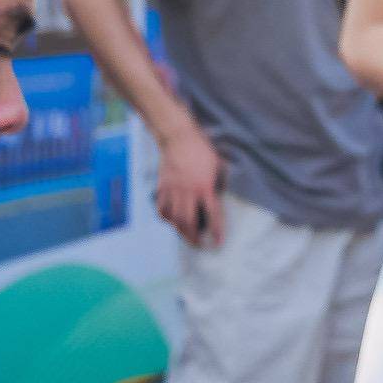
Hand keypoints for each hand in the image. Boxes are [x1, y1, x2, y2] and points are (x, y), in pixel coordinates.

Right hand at [151, 122, 228, 247]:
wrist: (178, 138)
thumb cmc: (201, 150)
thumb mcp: (217, 166)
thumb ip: (219, 184)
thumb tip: (220, 199)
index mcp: (204, 186)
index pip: (212, 214)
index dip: (216, 231)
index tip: (217, 243)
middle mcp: (188, 191)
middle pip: (188, 222)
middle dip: (194, 238)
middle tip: (199, 245)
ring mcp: (172, 190)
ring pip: (174, 218)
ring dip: (180, 231)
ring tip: (186, 236)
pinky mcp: (162, 187)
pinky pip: (162, 208)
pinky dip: (166, 218)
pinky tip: (172, 220)